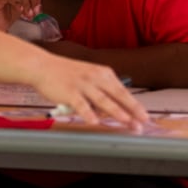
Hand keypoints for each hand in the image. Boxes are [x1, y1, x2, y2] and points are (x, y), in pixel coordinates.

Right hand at [32, 56, 150, 130]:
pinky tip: (94, 121)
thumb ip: (101, 93)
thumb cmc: (66, 74)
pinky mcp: (70, 92)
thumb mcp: (88, 77)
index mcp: (103, 73)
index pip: (122, 91)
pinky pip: (81, 104)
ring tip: (126, 120)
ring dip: (116, 110)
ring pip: (102, 99)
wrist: (43, 66)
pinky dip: (88, 113)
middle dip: (132, 108)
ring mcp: (83, 84)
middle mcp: (95, 77)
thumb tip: (111, 111)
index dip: (134, 104)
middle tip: (143, 120)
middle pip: (118, 94)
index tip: (144, 116)